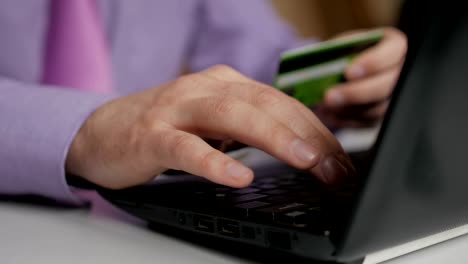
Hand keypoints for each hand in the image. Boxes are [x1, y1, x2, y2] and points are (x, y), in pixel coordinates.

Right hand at [66, 65, 354, 189]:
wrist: (102, 131)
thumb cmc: (164, 128)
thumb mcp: (213, 122)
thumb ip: (249, 128)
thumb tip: (299, 148)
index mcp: (224, 85)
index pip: (279, 101)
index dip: (314, 128)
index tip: (338, 158)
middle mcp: (204, 89)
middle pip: (263, 104)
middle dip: (305, 133)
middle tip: (334, 165)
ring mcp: (176, 110)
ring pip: (231, 116)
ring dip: (272, 137)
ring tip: (304, 160)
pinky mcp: (151, 135)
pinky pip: (185, 148)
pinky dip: (214, 161)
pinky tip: (239, 177)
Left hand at [316, 27, 407, 128]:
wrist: (343, 67)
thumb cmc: (344, 51)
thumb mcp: (341, 45)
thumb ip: (336, 52)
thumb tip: (322, 66)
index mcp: (393, 45)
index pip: (393, 52)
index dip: (373, 63)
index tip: (348, 72)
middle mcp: (400, 71)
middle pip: (386, 86)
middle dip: (356, 93)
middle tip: (329, 96)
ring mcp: (393, 95)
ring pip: (378, 108)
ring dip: (349, 110)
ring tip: (326, 106)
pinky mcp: (382, 114)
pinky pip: (368, 122)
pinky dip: (348, 120)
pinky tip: (331, 115)